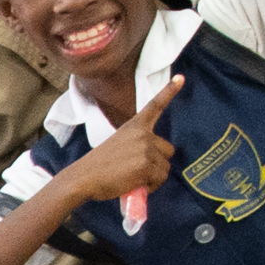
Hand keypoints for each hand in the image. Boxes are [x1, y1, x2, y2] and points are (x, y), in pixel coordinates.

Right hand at [66, 78, 181, 202]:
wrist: (83, 178)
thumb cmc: (99, 167)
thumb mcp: (119, 146)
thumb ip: (138, 146)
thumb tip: (153, 163)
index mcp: (134, 125)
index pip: (154, 105)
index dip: (169, 91)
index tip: (181, 77)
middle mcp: (143, 133)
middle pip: (168, 150)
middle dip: (157, 162)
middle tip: (137, 170)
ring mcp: (146, 148)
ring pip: (164, 167)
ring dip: (153, 177)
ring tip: (132, 178)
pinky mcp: (147, 165)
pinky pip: (160, 178)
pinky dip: (151, 186)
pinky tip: (134, 185)